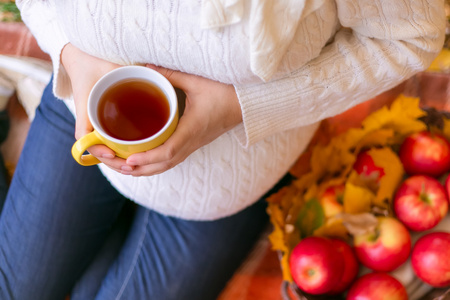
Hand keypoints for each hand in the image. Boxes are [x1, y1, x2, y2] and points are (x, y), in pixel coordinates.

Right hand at [61, 43, 131, 171]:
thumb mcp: (108, 69)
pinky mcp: (100, 126)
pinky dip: (118, 154)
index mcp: (85, 110)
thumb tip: (152, 77)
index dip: (97, 149)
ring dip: (116, 162)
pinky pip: (108, 144)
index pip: (84, 138)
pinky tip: (134, 161)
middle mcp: (88, 121)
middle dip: (113, 162)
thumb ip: (127, 74)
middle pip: (97, 151)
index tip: (110, 153)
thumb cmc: (95, 64)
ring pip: (103, 151)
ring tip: (134, 168)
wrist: (83, 59)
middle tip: (131, 167)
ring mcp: (94, 125)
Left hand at [121, 65, 242, 175]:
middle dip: (135, 168)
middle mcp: (191, 143)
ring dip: (141, 170)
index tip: (129, 159)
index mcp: (192, 129)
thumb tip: (145, 67)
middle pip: (161, 166)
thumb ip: (170, 75)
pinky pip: (169, 162)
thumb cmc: (225, 94)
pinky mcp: (191, 146)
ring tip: (118, 165)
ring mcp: (192, 147)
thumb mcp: (197, 81)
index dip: (148, 158)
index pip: (169, 151)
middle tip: (110, 161)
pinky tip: (137, 162)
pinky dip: (151, 165)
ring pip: (164, 167)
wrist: (245, 106)